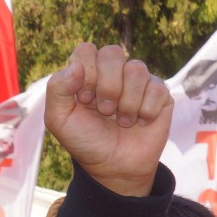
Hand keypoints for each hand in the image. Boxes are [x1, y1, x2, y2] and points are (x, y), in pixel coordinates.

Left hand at [45, 43, 171, 196]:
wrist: (114, 167)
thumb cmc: (85, 141)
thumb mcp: (59, 120)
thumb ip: (57, 90)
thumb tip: (76, 66)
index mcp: (86, 73)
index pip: (86, 50)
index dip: (85, 74)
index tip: (84, 99)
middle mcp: (112, 72)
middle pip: (112, 53)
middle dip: (107, 86)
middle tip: (104, 110)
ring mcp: (137, 81)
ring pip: (136, 69)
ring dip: (126, 102)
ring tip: (121, 120)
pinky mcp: (159, 93)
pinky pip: (156, 88)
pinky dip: (145, 111)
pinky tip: (139, 122)